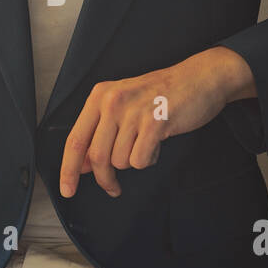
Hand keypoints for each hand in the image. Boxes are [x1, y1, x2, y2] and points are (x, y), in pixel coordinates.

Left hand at [59, 46, 254, 197]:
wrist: (200, 77)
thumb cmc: (161, 94)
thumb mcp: (123, 106)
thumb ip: (100, 133)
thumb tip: (81, 165)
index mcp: (100, 96)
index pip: (75, 139)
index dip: (68, 170)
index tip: (67, 190)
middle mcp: (113, 101)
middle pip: (97, 157)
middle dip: (104, 179)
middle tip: (113, 188)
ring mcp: (133, 111)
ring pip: (120, 161)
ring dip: (134, 160)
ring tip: (147, 143)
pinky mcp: (155, 122)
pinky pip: (141, 160)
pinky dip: (149, 159)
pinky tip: (157, 143)